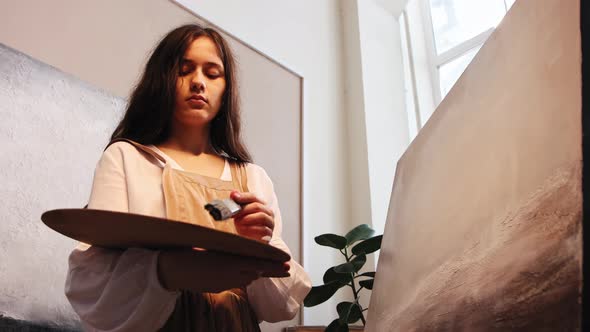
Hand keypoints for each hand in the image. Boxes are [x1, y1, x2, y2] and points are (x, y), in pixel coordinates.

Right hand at [158, 249, 289, 292]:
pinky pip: (236, 282)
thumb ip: (232, 249)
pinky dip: (242, 277)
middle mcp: (230, 272)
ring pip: (247, 277)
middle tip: (286, 269)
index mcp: (231, 259)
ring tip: (264, 267)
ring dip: (254, 272)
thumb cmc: (191, 250)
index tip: (286, 260)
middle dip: (272, 269)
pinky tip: (243, 273)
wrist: (172, 268)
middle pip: (257, 270)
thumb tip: (245, 249)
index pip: (258, 260)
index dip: (273, 261)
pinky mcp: (219, 288)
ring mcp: (225, 282)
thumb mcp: (215, 245)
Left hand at [230, 191, 273, 242]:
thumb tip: (233, 193)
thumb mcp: (239, 214)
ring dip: (248, 219)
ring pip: (262, 216)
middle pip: (257, 206)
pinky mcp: (269, 234)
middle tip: (234, 214)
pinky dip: (251, 229)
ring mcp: (270, 223)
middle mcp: (268, 212)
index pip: (253, 197)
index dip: (243, 197)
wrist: (248, 240)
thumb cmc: (245, 225)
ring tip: (239, 223)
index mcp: (261, 205)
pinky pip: (263, 229)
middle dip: (244, 210)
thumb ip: (237, 203)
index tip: (234, 197)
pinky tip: (244, 230)